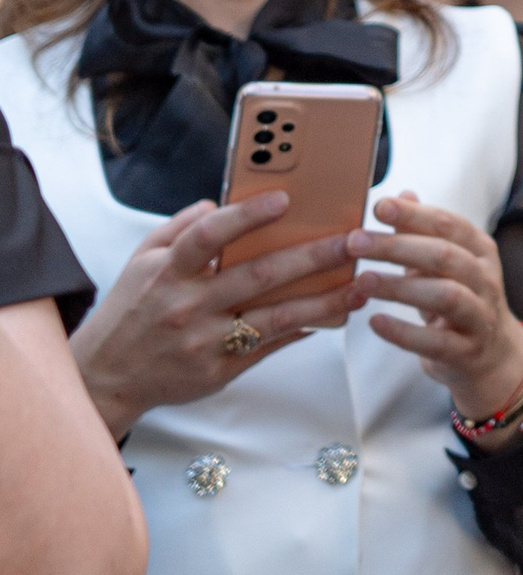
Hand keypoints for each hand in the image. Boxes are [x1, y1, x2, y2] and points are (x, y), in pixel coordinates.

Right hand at [71, 195, 360, 441]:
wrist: (107, 376)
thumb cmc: (132, 310)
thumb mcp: (142, 261)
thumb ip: (180, 228)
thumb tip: (218, 202)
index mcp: (168, 273)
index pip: (207, 237)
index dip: (246, 216)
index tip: (285, 199)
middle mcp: (189, 306)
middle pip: (260, 276)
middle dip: (314, 256)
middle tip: (354, 239)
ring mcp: (206, 341)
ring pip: (278, 317)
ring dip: (327, 300)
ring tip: (364, 285)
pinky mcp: (221, 370)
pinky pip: (271, 345)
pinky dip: (306, 328)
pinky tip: (336, 314)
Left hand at [347, 193, 522, 429]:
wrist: (491, 355)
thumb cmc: (461, 300)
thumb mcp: (446, 264)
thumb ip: (424, 232)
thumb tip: (401, 194)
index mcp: (480, 251)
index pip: (449, 224)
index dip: (414, 214)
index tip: (378, 206)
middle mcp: (486, 279)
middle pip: (444, 256)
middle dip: (397, 246)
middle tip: (355, 242)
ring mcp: (480, 316)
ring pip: (445, 295)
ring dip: (400, 287)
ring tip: (362, 281)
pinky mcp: (466, 351)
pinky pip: (435, 342)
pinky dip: (403, 332)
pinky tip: (375, 321)